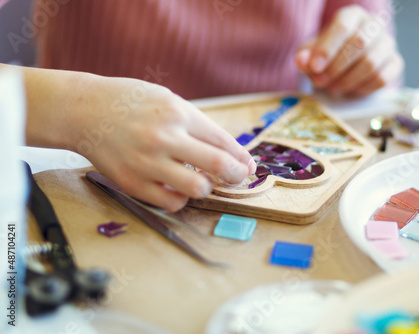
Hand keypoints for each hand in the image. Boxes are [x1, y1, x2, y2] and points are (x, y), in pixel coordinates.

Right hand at [73, 76, 255, 211]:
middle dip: (237, 175)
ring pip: (197, 189)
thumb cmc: (132, 103)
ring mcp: (147, 162)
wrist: (85, 110)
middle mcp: (164, 138)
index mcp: (177, 114)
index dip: (242, 158)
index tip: (248, 166)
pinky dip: (181, 198)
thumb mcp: (168, 100)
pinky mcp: (132, 183)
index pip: (223, 142)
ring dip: (207, 188)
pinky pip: (171, 203)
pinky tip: (178, 187)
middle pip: (218, 166)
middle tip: (238, 177)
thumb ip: (197, 125)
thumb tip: (230, 152)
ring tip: (202, 181)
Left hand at [295, 5, 403, 96]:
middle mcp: (373, 25)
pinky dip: (362, 88)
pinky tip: (350, 90)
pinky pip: (381, 78)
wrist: (345, 68)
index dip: (327, 48)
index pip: (342, 26)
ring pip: (370, 62)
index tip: (314, 68)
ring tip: (332, 88)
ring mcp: (387, 43)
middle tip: (319, 82)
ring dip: (347, 80)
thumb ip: (305, 56)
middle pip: (359, 43)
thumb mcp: (311, 55)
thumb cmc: (327, 56)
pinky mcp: (395, 63)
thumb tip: (301, 61)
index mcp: (352, 16)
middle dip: (336, 67)